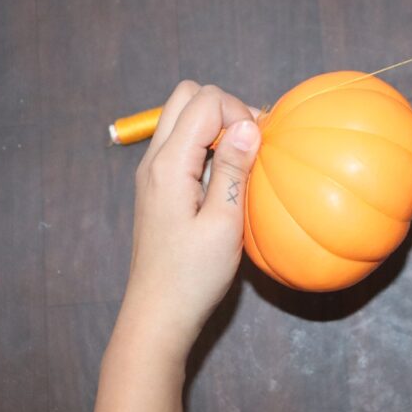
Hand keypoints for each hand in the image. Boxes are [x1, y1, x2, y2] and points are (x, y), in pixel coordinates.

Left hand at [114, 80, 261, 362]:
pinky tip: (227, 177)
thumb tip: (250, 124)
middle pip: (187, 96)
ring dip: (215, 126)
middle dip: (225, 108)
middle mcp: (153, 160)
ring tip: (242, 161)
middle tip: (250, 145)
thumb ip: (234, 169)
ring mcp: (153, 172)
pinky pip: (182, 143)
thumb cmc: (193, 276)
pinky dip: (207, 145)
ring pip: (182, 116)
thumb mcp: (224, 223)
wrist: (157, 315)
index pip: (204, 101)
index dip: (238, 112)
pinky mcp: (158, 187)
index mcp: (168, 164)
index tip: (258, 148)